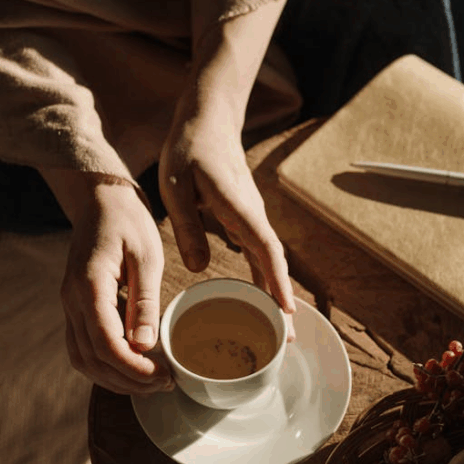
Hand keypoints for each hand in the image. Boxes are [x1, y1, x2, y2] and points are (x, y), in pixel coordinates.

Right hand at [59, 180, 173, 394]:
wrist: (100, 200)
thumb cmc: (128, 221)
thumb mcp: (146, 256)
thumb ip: (144, 300)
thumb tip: (145, 345)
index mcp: (89, 285)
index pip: (104, 342)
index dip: (133, 367)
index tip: (163, 375)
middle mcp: (72, 300)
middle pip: (92, 358)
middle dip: (128, 379)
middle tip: (165, 384)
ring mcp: (70, 305)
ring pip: (83, 359)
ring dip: (115, 379)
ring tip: (152, 383)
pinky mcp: (76, 308)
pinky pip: (83, 348)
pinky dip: (105, 366)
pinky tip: (134, 369)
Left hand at [158, 94, 296, 328]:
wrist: (207, 123)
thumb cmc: (189, 150)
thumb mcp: (175, 186)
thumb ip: (186, 225)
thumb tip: (197, 268)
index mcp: (238, 207)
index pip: (265, 248)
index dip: (277, 280)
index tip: (287, 310)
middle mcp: (253, 215)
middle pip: (274, 263)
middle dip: (282, 301)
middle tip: (288, 340)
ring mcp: (252, 218)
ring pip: (269, 261)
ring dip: (275, 293)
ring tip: (279, 331)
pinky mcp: (246, 220)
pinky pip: (260, 254)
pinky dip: (264, 278)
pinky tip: (261, 300)